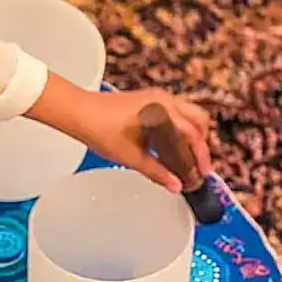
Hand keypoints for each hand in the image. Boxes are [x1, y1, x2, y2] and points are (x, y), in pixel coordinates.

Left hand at [27, 77, 212, 193]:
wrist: (78, 113)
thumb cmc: (100, 129)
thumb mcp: (131, 157)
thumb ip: (157, 172)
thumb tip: (174, 185)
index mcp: (164, 111)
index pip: (193, 135)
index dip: (201, 156)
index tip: (202, 172)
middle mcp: (164, 100)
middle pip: (199, 120)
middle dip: (201, 143)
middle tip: (197, 164)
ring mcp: (157, 97)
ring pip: (188, 114)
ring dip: (191, 134)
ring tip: (185, 156)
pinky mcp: (148, 99)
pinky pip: (175, 111)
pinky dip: (179, 127)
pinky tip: (170, 144)